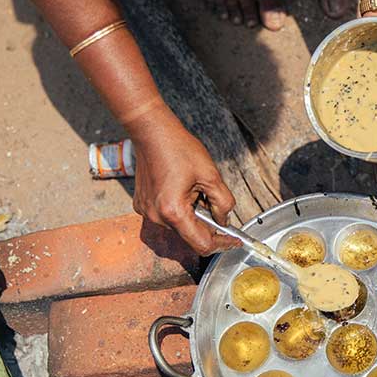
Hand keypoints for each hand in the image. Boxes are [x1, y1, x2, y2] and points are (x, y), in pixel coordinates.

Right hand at [128, 105, 238, 254]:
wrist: (152, 132)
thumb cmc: (179, 149)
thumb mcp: (211, 175)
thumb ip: (223, 202)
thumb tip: (225, 220)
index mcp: (173, 212)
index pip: (202, 244)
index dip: (222, 244)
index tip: (234, 240)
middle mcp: (156, 217)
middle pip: (191, 236)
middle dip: (208, 224)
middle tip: (214, 201)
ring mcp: (146, 213)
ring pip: (179, 226)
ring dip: (193, 216)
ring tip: (196, 189)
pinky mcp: (142, 206)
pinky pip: (167, 217)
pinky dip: (180, 210)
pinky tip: (183, 189)